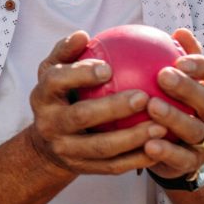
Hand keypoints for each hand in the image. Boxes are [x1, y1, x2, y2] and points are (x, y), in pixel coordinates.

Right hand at [26, 31, 166, 175]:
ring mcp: (65, 149)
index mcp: (42, 96)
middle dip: (113, 108)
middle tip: (144, 97)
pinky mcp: (82, 169)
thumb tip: (82, 35)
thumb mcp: (54, 71)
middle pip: (81, 116)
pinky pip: (113, 166)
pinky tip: (160, 146)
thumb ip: (67, 52)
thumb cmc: (60, 95)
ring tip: (161, 126)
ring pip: (101, 146)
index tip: (108, 68)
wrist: (47, 143)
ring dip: (133, 137)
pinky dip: (138, 158)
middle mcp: (49, 124)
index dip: (80, 74)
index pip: (56, 81)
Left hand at [143, 29, 203, 179]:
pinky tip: (147, 144)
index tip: (180, 59)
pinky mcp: (194, 163)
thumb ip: (183, 57)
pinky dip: (166, 151)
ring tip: (151, 106)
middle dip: (189, 88)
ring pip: (196, 130)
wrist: (181, 150)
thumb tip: (179, 31)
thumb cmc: (179, 103)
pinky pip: (182, 158)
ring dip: (174, 117)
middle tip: (162, 75)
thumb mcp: (184, 80)